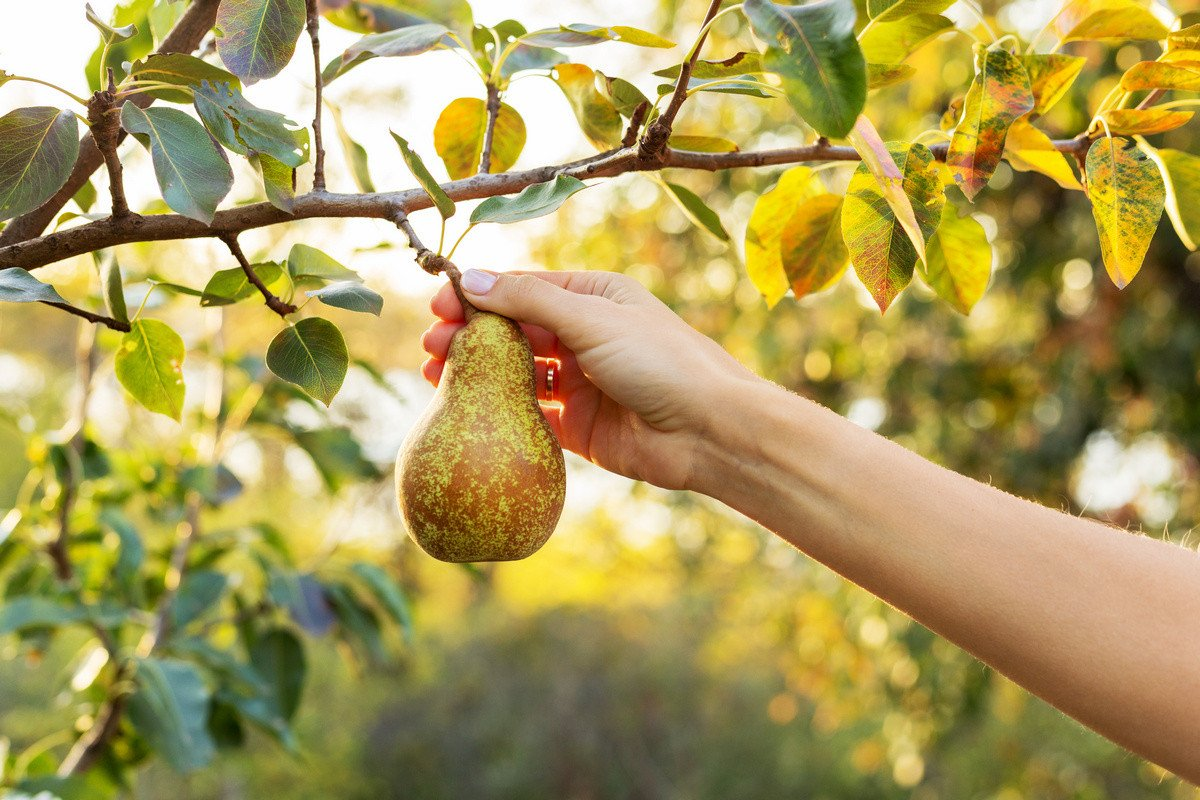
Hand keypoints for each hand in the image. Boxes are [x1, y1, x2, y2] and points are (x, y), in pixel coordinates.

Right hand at [419, 269, 760, 489]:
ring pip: (515, 372)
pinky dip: (498, 409)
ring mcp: (580, 382)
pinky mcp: (578, 426)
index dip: (479, 295)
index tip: (440, 304)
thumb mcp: (592, 319)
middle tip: (432, 344)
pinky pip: (529, 414)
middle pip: (513, 330)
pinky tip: (466, 408)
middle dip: (471, 334)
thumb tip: (470, 277)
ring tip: (435, 373)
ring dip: (477, 371)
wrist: (709, 431)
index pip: (523, 289)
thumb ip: (529, 300)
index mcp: (594, 298)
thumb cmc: (662, 362)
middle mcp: (585, 337)